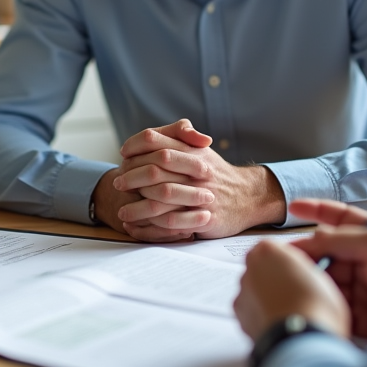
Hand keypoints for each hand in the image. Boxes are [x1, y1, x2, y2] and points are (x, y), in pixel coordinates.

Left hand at [110, 119, 284, 241]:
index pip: (156, 141)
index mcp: (193, 151)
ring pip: (162, 197)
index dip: (135, 146)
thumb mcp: (201, 150)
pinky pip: (173, 223)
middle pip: (156, 168)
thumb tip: (145, 138)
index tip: (123, 154)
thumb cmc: (217, 173)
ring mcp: (202, 195)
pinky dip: (151, 226)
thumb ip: (178, 138)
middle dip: (132, 176)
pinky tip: (136, 227)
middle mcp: (197, 171)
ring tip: (122, 210)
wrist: (249, 196)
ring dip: (137, 206)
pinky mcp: (205, 218)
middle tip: (117, 183)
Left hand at [234, 237, 348, 339]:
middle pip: (263, 269)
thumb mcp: (321, 277)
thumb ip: (304, 269)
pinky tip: (280, 323)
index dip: (291, 261)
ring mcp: (243, 293)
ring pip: (256, 291)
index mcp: (268, 251)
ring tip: (291, 312)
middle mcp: (250, 269)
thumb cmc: (316, 306)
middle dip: (277, 278)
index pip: (277, 248)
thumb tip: (304, 275)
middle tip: (298, 292)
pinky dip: (263, 315)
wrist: (301, 341)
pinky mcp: (240, 318)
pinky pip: (252, 311)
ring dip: (268, 298)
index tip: (303, 271)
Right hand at [286, 199, 366, 338]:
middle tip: (288, 262)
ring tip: (299, 285)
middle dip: (308, 257)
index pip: (339, 219)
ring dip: (314, 283)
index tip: (293, 207)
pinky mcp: (362, 318)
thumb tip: (311, 237)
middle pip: (326, 255)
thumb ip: (340, 239)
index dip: (317, 211)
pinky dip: (324, 306)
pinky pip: (335, 309)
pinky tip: (314, 305)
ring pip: (327, 282)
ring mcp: (362, 291)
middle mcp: (364, 263)